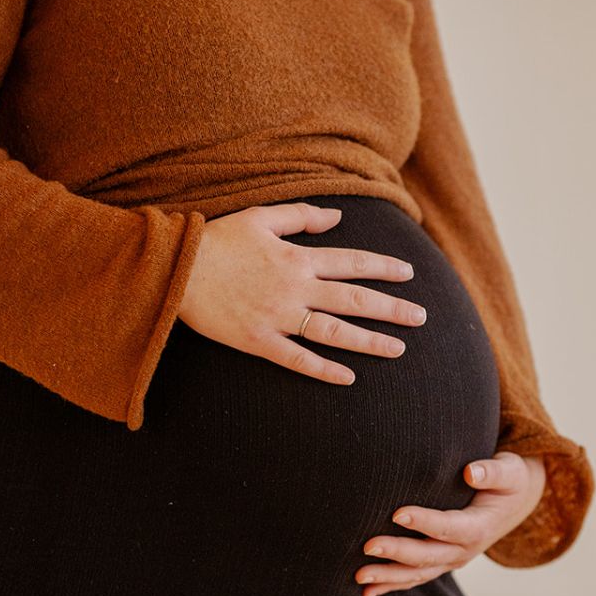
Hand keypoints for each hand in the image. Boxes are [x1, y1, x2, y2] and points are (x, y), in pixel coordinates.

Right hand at [177, 202, 426, 383]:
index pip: (352, 263)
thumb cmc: (216, 240)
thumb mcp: (261, 217)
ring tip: (397, 348)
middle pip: (353, 300)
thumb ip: (301, 217)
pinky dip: (324, 369)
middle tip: (421, 317)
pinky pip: (297, 359)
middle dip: (391, 309)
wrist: (174, 269)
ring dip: (368, 341)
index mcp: (297, 258)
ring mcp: (278, 317)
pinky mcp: (258, 340)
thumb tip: (336, 218)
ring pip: (334, 332)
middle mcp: (295, 288)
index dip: (383, 268)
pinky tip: (349, 378)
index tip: (408, 274)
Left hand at [354, 452, 546, 595]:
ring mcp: (453, 560)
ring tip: (359, 576)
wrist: (518, 503)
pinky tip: (367, 592)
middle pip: (427, 556)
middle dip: (397, 552)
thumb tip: (471, 472)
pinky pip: (416, 578)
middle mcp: (465, 550)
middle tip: (368, 546)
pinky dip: (392, 586)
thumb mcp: (510, 471)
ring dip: (388, 577)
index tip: (397, 513)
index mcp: (479, 527)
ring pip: (418, 573)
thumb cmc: (510, 481)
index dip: (423, 521)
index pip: (447, 527)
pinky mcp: (443, 562)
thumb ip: (492, 472)